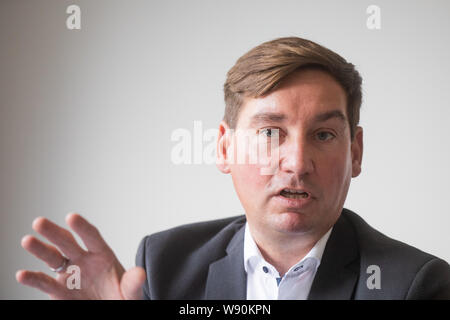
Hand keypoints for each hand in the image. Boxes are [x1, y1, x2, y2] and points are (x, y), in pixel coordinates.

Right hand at [16, 213, 145, 298]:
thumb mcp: (131, 291)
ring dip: (40, 249)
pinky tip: (22, 274)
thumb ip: (133, 283)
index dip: (82, 227)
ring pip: (53, 258)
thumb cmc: (122, 298)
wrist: (110, 309)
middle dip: (54, 233)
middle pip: (67, 243)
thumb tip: (140, 273)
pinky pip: (45, 283)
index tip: (71, 217)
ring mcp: (70, 274)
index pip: (92, 237)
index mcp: (102, 255)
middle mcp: (83, 260)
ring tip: (27, 240)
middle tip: (39, 222)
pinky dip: (34, 279)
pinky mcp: (59, 290)